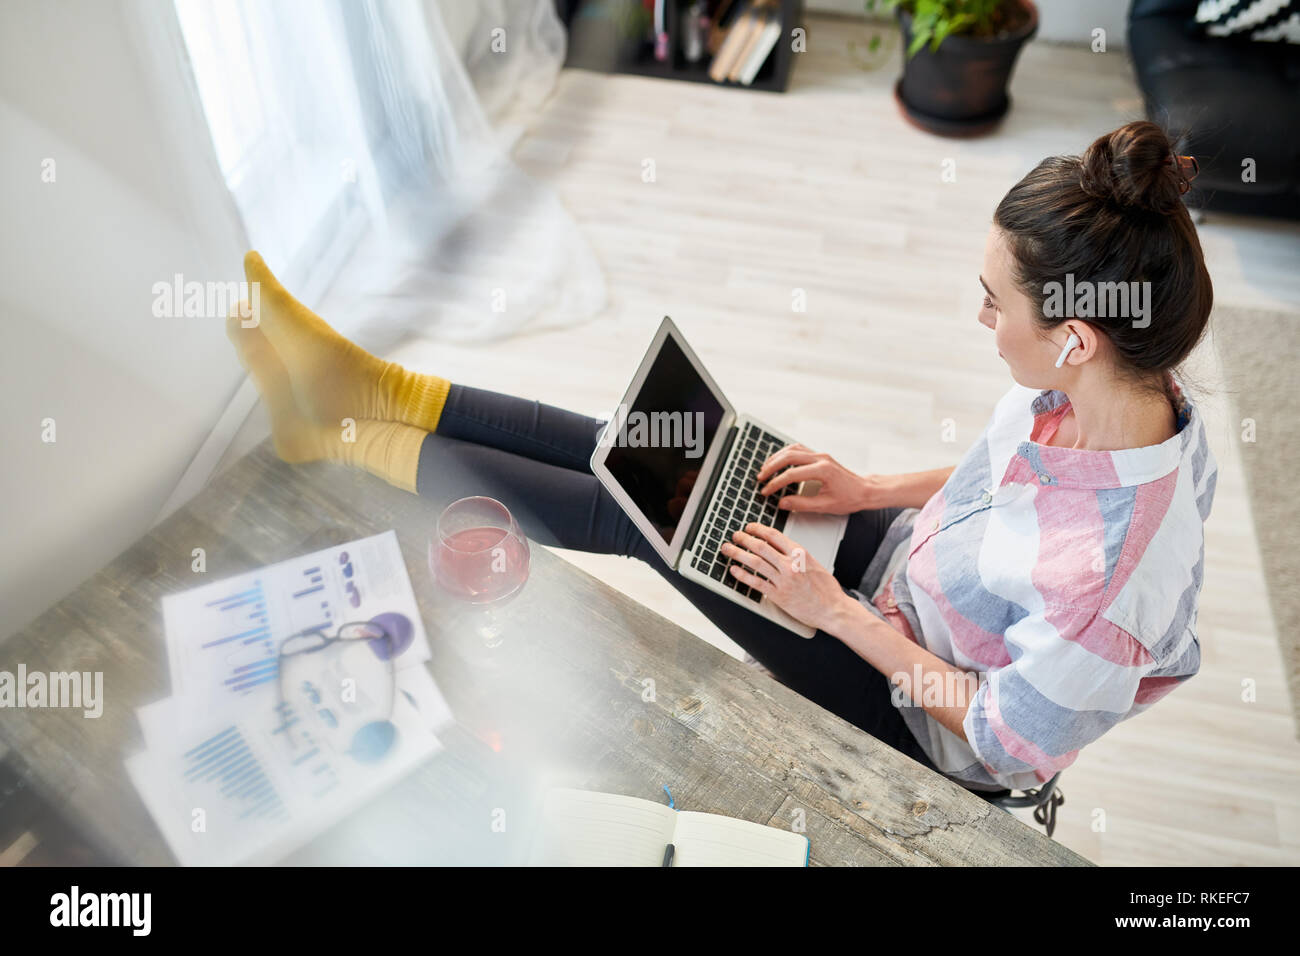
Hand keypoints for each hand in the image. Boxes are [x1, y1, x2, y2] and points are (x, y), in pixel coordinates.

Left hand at [720, 522, 855, 632]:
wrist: (833, 609)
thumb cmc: (826, 589)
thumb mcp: (814, 563)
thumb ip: (796, 555)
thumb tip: (778, 547)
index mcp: (801, 554)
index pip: (774, 536)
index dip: (758, 529)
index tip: (749, 527)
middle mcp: (791, 565)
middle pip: (761, 547)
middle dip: (744, 539)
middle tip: (735, 536)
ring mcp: (784, 580)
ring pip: (756, 563)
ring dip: (738, 554)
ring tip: (728, 549)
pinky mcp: (779, 596)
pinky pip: (757, 583)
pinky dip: (743, 575)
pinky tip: (734, 570)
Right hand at [755, 443, 894, 514]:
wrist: (865, 490)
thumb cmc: (850, 498)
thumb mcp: (825, 506)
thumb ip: (802, 504)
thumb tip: (782, 503)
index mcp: (822, 470)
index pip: (791, 475)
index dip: (775, 484)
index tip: (766, 491)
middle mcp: (821, 458)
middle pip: (788, 456)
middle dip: (771, 467)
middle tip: (760, 478)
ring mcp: (820, 455)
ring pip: (793, 449)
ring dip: (777, 458)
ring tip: (765, 469)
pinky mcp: (820, 456)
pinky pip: (799, 449)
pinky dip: (786, 454)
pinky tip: (778, 461)